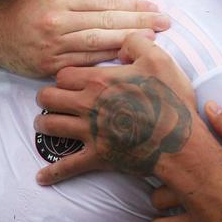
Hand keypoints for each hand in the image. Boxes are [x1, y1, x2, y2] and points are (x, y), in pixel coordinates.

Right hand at [0, 0, 169, 76]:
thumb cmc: (30, 6)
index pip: (104, 1)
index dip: (132, 4)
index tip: (154, 6)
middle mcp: (57, 21)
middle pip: (106, 21)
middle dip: (139, 21)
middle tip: (165, 22)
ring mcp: (54, 46)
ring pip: (98, 43)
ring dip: (128, 40)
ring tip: (153, 38)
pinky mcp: (51, 66)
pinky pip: (85, 62)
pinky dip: (107, 59)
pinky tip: (126, 57)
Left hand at [35, 33, 197, 183]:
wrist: (179, 142)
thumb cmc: (170, 100)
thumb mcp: (158, 60)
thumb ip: (135, 43)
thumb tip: (119, 43)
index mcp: (100, 80)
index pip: (63, 74)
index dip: (64, 76)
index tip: (68, 80)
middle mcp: (88, 105)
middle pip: (48, 97)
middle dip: (46, 97)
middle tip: (50, 99)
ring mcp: (90, 132)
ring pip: (50, 126)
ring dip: (43, 124)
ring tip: (43, 123)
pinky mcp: (97, 156)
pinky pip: (67, 166)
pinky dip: (52, 172)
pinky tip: (41, 177)